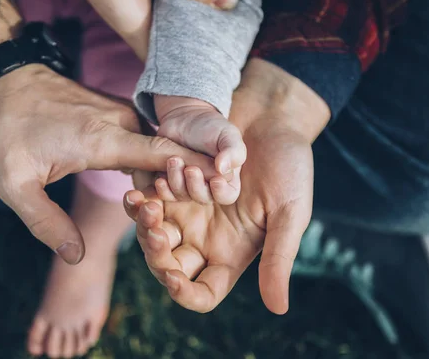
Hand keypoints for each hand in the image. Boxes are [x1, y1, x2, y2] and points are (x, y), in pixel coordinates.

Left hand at [0, 64, 216, 264]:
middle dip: (190, 180)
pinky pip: (147, 142)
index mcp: (104, 140)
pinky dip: (156, 162)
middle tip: (214, 201)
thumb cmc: (10, 131)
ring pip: (160, 149)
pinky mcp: (117, 116)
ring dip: (173, 173)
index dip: (196, 171)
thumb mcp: (14, 183)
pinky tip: (160, 182)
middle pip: (170, 155)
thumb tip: (76, 255)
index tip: (225, 184)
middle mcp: (121, 125)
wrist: (10, 81)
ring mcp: (121, 116)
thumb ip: (46, 222)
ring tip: (194, 196)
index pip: (165, 155)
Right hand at [54, 0, 238, 58]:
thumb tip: (230, 1)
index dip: (192, 74)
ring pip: (170, 27)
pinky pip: (166, 8)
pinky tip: (204, 1)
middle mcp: (135, 24)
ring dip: (193, 25)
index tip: (220, 78)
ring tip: (226, 30)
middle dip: (198, 49)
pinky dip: (183, 6)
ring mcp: (134, 9)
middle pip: (173, 46)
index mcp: (135, 30)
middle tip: (231, 53)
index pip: (168, 65)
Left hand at [126, 59, 331, 313]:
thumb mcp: (290, 211)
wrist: (270, 117)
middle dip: (156, 256)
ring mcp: (187, 212)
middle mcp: (206, 238)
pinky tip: (138, 192)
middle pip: (169, 267)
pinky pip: (147, 204)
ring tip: (147, 203)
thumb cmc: (289, 165)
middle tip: (156, 229)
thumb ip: (279, 257)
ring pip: (152, 236)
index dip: (185, 295)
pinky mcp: (173, 187)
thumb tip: (278, 309)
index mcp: (233, 252)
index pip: (204, 292)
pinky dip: (139, 202)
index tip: (174, 280)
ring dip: (144, 226)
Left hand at [155, 96, 245, 204]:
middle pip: (203, 198)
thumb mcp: (228, 135)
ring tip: (174, 160)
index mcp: (227, 180)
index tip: (215, 180)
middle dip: (195, 186)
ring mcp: (188, 187)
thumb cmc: (213, 127)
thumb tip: (223, 170)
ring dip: (177, 181)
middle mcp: (209, 187)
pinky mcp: (171, 183)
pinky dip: (163, 190)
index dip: (221, 192)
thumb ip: (233, 152)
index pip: (227, 196)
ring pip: (182, 196)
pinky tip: (160, 180)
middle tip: (191, 168)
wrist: (186, 118)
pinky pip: (166, 194)